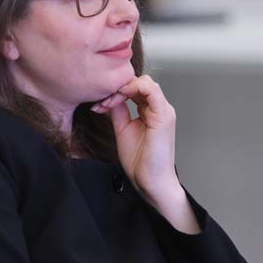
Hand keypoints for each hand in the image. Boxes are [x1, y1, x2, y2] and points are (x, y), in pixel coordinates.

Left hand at [91, 75, 199, 233]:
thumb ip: (119, 112)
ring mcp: (163, 110)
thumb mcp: (123, 130)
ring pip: (145, 82)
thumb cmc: (140, 161)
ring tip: (107, 103)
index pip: (135, 88)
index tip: (99, 105)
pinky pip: (151, 89)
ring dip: (122, 88)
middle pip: (139, 82)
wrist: (151, 181)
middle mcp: (159, 108)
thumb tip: (109, 98)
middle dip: (116, 89)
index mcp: (152, 111)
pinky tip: (118, 98)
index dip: (116, 91)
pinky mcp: (164, 115)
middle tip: (101, 103)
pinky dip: (132, 88)